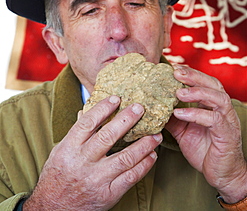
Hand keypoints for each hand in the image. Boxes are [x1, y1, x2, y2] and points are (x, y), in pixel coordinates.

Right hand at [23, 96, 161, 210]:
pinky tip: (152, 156)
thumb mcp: (60, 151)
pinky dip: (144, 165)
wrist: (53, 209)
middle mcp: (83, 162)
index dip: (102, 109)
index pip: (87, 123)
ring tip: (156, 135)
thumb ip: (75, 133)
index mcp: (69, 148)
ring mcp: (96, 179)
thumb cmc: (57, 177)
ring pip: (124, 158)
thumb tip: (87, 111)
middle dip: (126, 120)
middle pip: (107, 136)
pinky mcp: (108, 194)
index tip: (116, 98)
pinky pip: (130, 177)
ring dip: (143, 144)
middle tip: (140, 108)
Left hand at [165, 65, 246, 203]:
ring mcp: (227, 121)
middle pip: (213, 84)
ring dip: (197, 92)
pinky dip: (196, 114)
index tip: (173, 68)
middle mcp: (222, 109)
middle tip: (176, 72)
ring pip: (217, 98)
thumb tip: (153, 107)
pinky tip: (180, 113)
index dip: (190, 74)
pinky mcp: (227, 134)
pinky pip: (213, 120)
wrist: (221, 174)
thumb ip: (172, 118)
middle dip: (194, 76)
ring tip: (178, 92)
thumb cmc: (205, 150)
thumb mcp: (183, 131)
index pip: (204, 82)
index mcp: (213, 105)